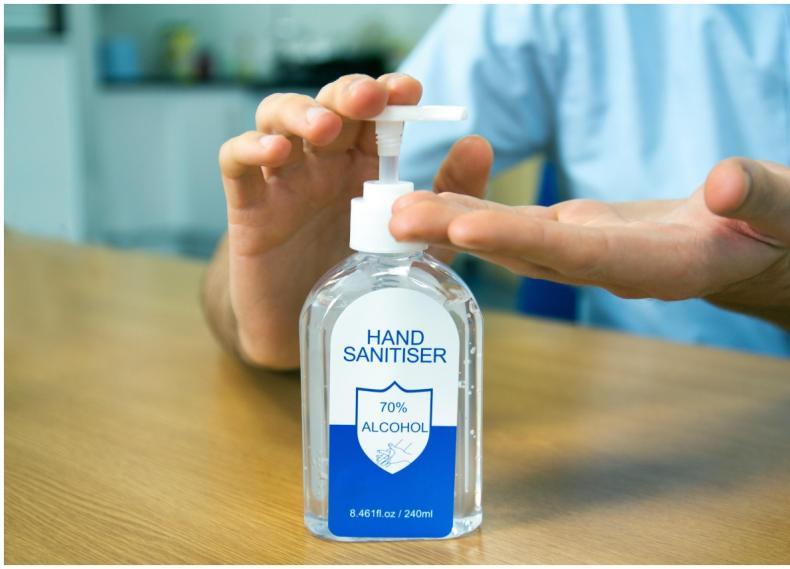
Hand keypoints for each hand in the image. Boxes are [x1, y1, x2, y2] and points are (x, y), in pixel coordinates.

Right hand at [214, 74, 491, 367]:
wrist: (306, 330)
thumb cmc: (358, 280)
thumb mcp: (417, 242)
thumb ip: (447, 199)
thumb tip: (480, 143)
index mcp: (361, 166)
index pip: (372, 115)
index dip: (387, 94)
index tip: (408, 90)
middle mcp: (321, 164)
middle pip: (328, 106)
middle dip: (348, 94)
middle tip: (369, 99)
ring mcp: (282, 182)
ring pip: (277, 121)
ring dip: (299, 113)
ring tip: (323, 127)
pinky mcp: (248, 208)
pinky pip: (236, 164)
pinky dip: (249, 148)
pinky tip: (273, 152)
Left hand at [391, 157, 789, 313]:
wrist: (742, 248)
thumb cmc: (766, 227)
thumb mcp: (780, 207)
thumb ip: (760, 198)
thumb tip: (728, 184)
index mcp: (649, 262)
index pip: (576, 253)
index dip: (520, 240)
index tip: (464, 228)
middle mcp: (600, 265)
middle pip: (522, 251)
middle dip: (459, 234)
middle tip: (396, 216)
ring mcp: (580, 254)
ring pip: (508, 241)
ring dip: (451, 224)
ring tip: (395, 207)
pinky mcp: (569, 238)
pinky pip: (514, 228)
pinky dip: (473, 213)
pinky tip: (432, 200)